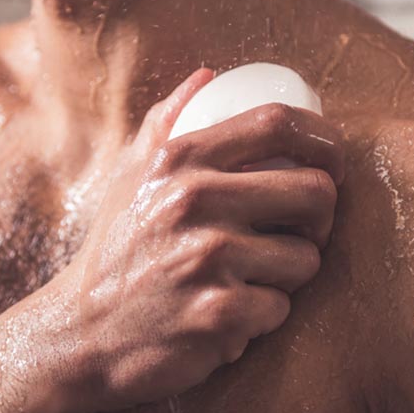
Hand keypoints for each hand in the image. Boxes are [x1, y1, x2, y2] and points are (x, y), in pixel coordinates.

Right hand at [57, 69, 344, 408]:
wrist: (81, 336)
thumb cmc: (113, 252)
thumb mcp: (128, 178)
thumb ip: (165, 122)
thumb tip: (208, 76)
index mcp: (177, 160)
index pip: (277, 123)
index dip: (324, 138)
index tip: (332, 161)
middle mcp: (194, 201)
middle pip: (315, 191)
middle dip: (322, 216)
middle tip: (302, 230)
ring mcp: (208, 258)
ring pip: (306, 258)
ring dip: (288, 273)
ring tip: (249, 277)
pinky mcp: (220, 315)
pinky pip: (281, 308)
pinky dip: (261, 316)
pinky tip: (228, 314)